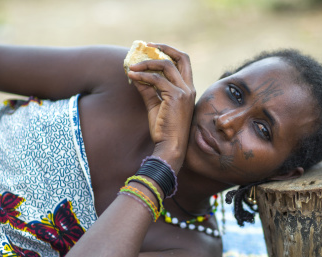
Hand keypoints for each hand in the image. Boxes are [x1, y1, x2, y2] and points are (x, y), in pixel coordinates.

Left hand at [127, 43, 195, 168]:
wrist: (169, 147)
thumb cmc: (163, 130)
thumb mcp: (154, 106)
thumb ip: (147, 89)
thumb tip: (135, 74)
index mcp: (188, 90)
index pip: (183, 63)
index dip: (169, 53)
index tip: (153, 49)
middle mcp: (189, 88)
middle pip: (182, 57)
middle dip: (164, 48)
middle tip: (147, 45)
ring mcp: (184, 92)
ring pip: (166, 65)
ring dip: (147, 63)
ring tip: (132, 66)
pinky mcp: (176, 97)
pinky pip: (156, 79)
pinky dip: (143, 75)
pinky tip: (132, 76)